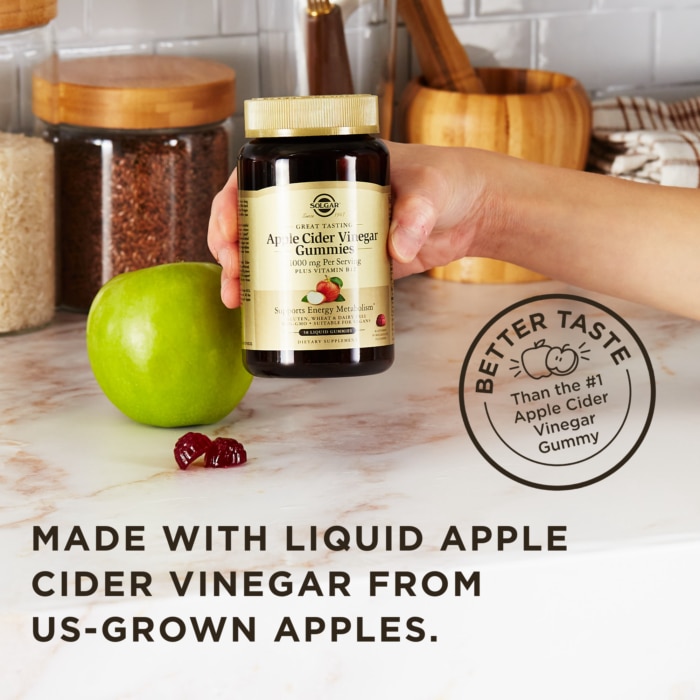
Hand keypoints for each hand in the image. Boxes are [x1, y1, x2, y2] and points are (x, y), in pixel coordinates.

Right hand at [208, 141, 486, 307]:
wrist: (473, 212)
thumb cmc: (450, 182)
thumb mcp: (432, 188)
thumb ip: (418, 211)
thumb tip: (397, 246)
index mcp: (329, 165)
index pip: (265, 173)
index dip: (235, 200)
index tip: (229, 230)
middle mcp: (320, 197)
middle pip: (259, 217)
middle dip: (233, 244)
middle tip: (232, 273)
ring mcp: (330, 232)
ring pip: (274, 249)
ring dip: (249, 274)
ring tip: (238, 300)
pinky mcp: (345, 262)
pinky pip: (306, 276)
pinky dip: (283, 291)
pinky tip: (268, 310)